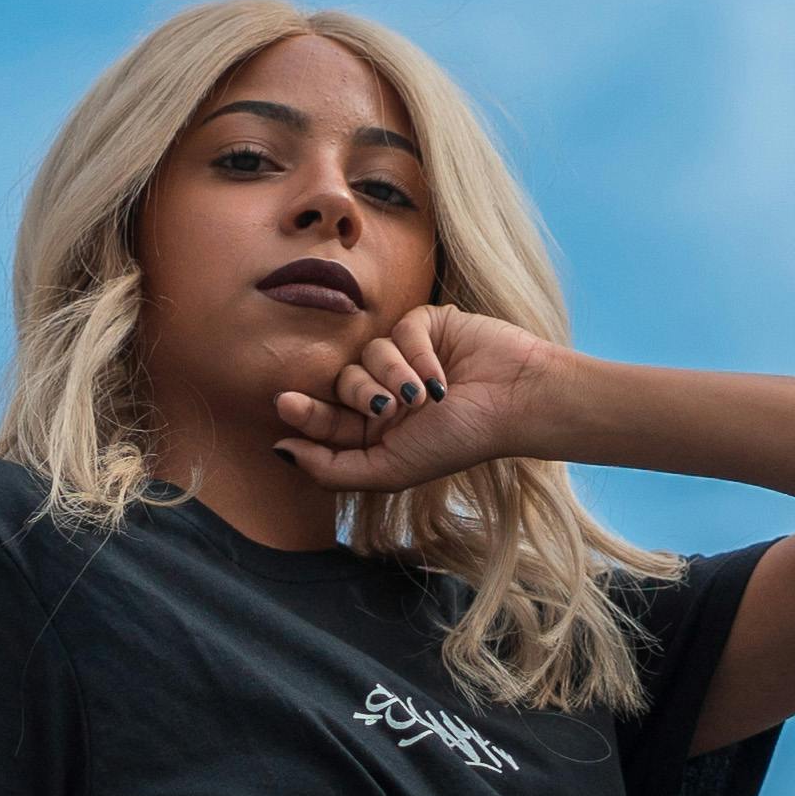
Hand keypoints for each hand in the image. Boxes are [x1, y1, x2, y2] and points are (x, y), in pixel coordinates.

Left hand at [275, 305, 575, 491]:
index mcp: (376, 429)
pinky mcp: (425, 326)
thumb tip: (279, 452)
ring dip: (395, 376)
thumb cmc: (457, 442)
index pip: (326, 418)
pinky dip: (417, 354)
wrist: (515, 404)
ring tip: (426, 397)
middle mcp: (386, 391)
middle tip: (388, 408)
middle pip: (341, 383)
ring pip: (367, 354)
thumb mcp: (390, 469)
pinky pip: (398, 329)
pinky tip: (442, 374)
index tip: (286, 403)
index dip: (304, 411)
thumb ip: (332, 469)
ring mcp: (404, 356)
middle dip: (359, 395)